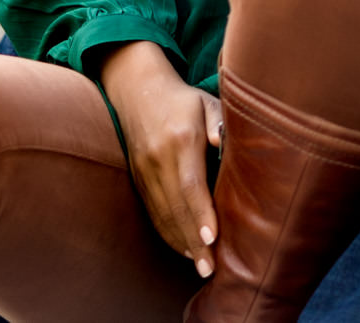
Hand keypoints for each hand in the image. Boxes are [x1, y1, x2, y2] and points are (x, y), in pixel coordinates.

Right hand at [98, 42, 221, 276]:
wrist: (138, 90)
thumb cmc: (183, 99)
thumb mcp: (206, 102)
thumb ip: (218, 122)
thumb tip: (221, 142)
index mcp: (180, 139)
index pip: (190, 183)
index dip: (201, 213)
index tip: (213, 238)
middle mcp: (158, 158)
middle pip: (176, 207)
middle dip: (194, 241)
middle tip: (210, 269)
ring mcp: (144, 171)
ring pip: (162, 214)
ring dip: (181, 243)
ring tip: (201, 265)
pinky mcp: (138, 179)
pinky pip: (152, 212)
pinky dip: (167, 233)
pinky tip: (184, 248)